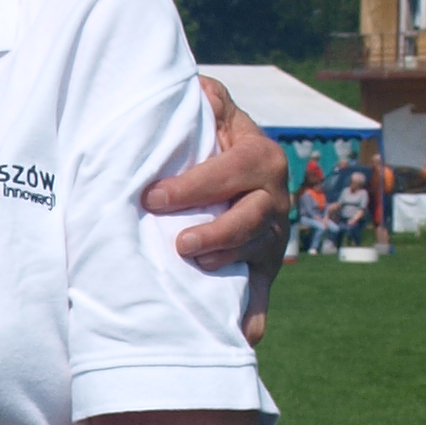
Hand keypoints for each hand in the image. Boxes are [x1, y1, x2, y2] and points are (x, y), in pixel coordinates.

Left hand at [147, 75, 292, 341]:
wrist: (242, 165)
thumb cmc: (214, 137)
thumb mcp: (216, 111)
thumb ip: (208, 97)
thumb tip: (197, 87)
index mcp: (259, 157)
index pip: (230, 171)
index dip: (193, 185)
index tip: (154, 198)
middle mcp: (272, 196)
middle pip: (251, 218)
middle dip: (216, 232)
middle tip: (180, 245)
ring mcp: (270, 234)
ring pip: (255, 254)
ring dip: (227, 265)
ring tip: (193, 268)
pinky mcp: (263, 267)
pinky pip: (261, 295)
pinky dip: (254, 318)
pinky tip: (243, 337)